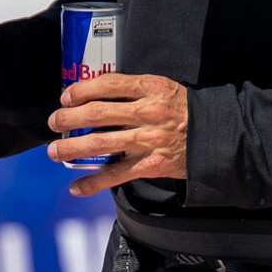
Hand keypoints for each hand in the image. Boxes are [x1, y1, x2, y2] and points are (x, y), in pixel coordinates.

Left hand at [50, 73, 187, 195]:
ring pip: (100, 143)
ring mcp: (148, 140)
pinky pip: (115, 175)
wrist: (216, 136)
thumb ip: (133, 90)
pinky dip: (92, 183)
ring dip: (72, 149)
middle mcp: (147, 112)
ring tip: (55, 152)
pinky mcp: (151, 164)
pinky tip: (76, 187)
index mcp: (150, 88)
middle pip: (97, 113)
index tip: (66, 96)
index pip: (108, 84)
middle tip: (55, 122)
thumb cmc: (185, 111)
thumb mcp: (163, 88)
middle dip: (69, 118)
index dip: (81, 89)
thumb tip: (96, 95)